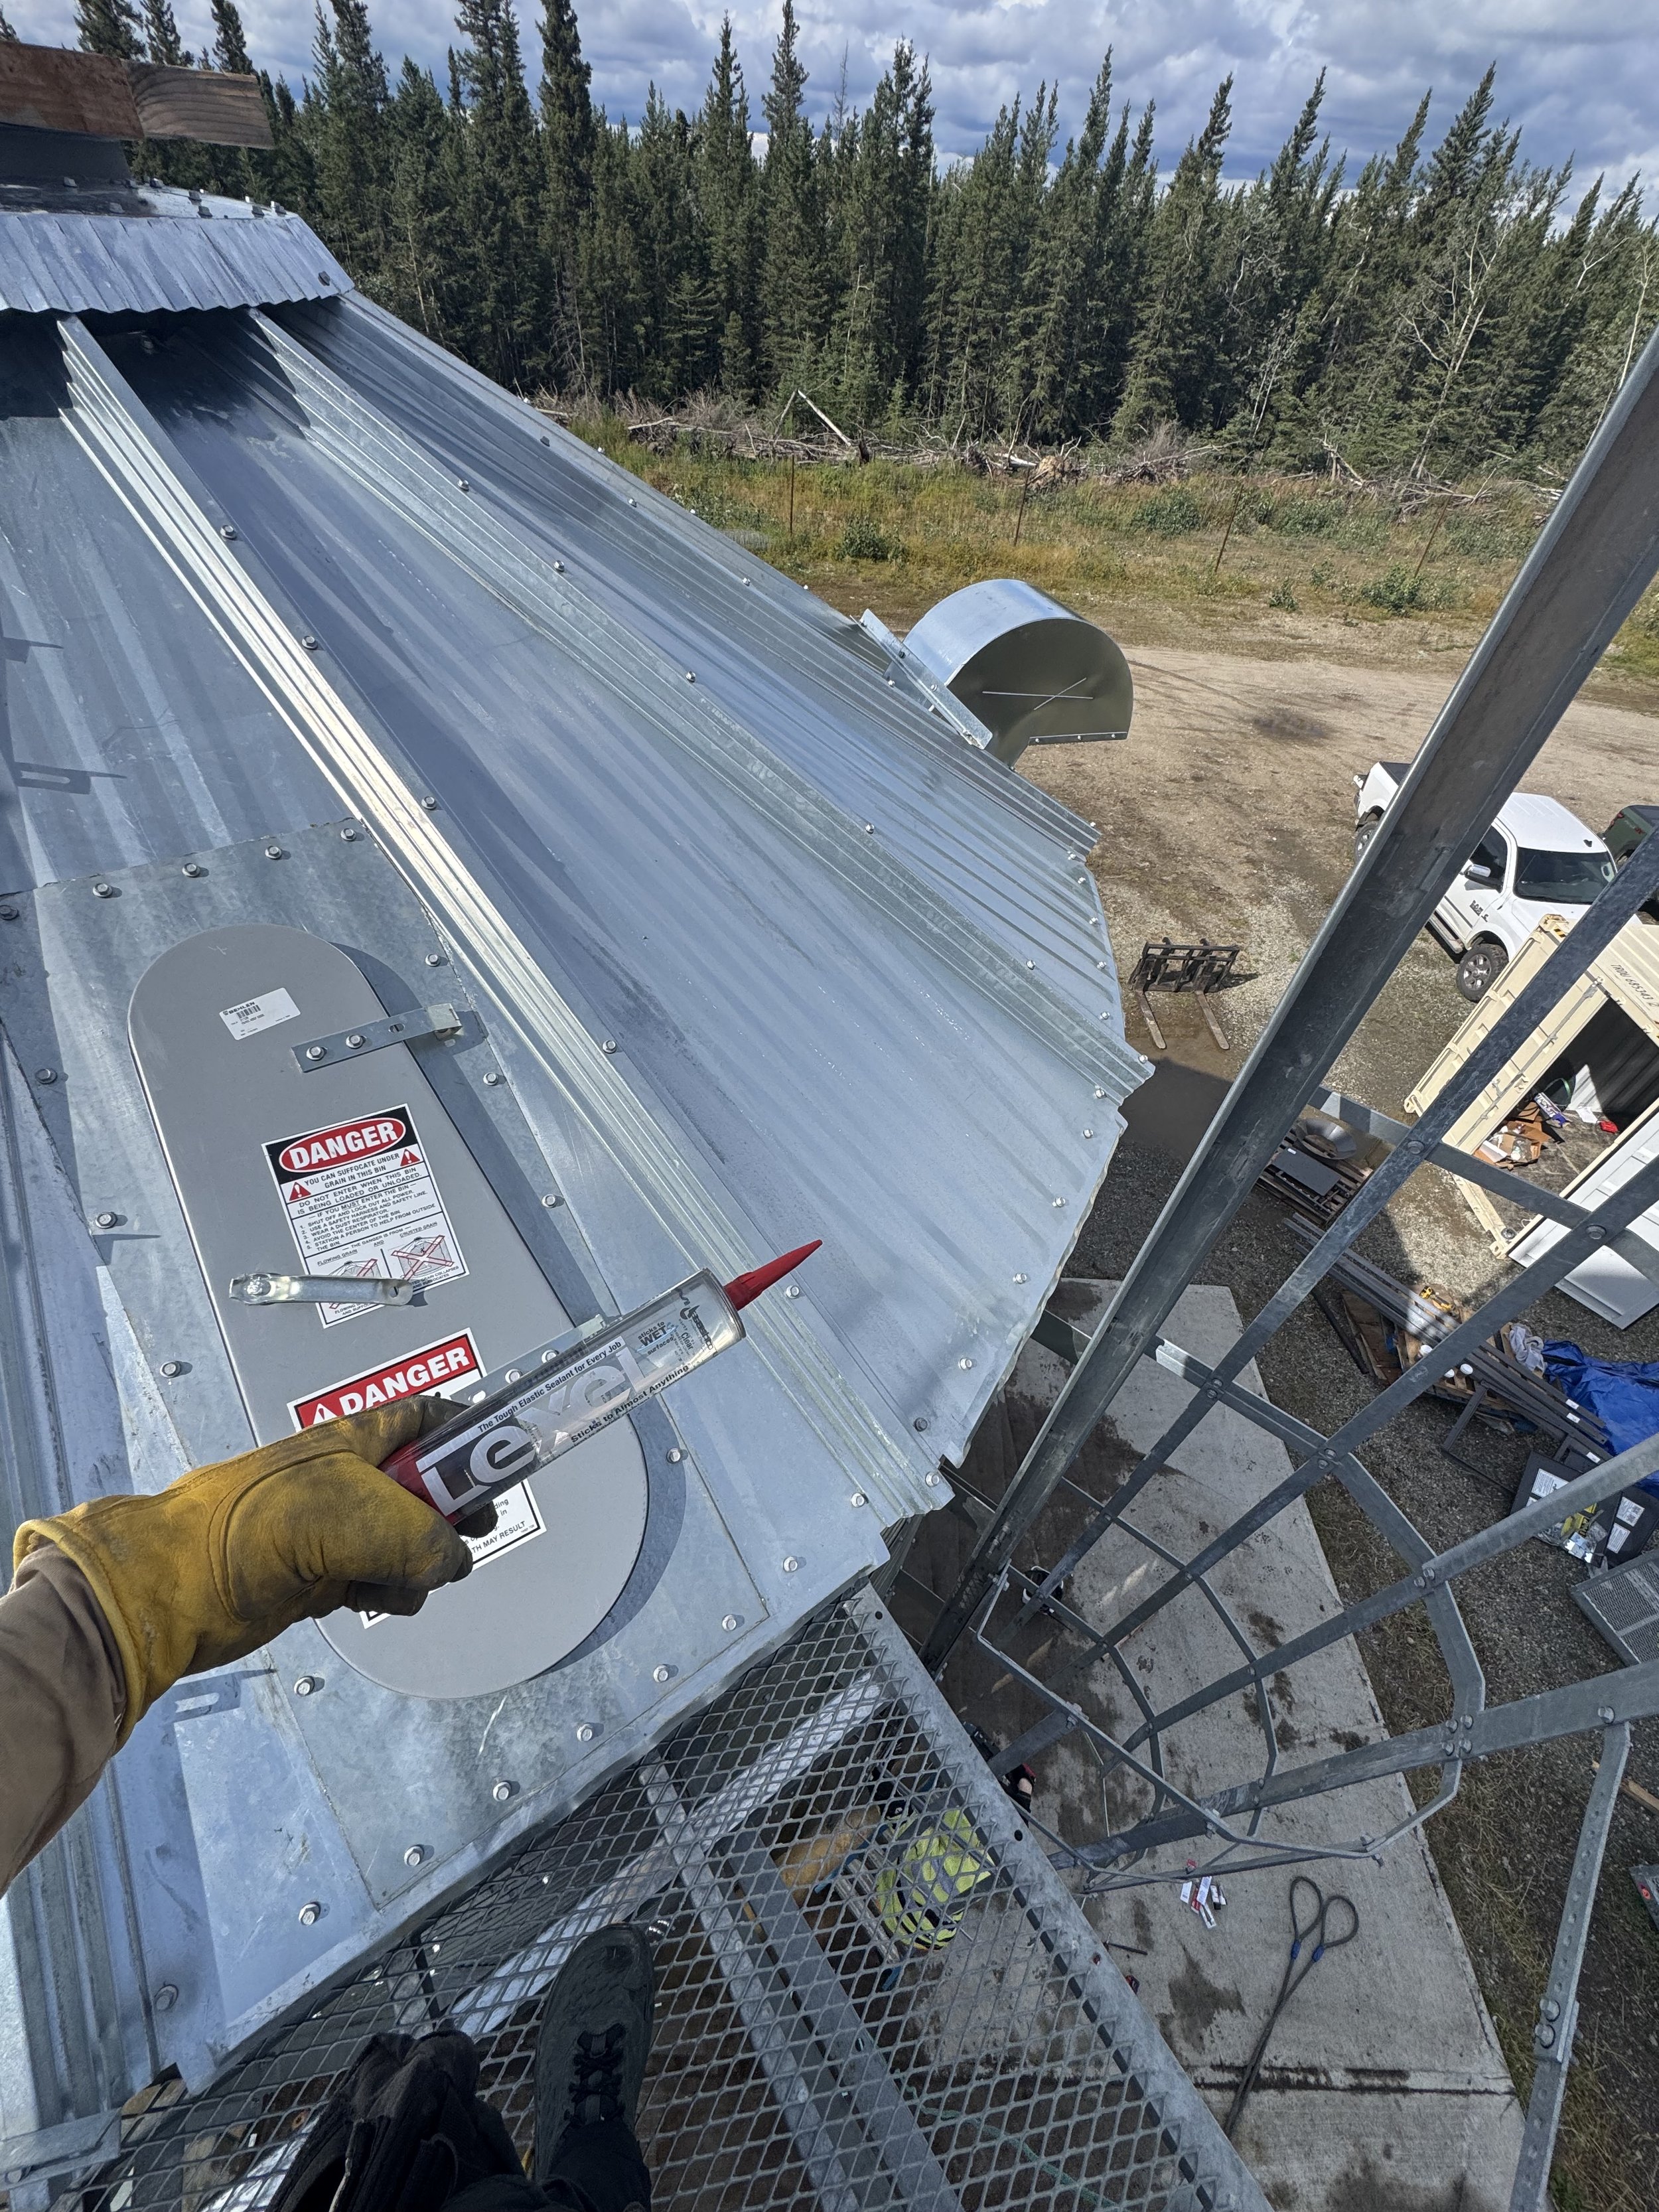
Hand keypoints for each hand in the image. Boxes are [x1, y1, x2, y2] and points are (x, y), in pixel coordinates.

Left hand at [13, 1398, 475, 1743]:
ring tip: (397, 1580)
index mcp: (357, 1439)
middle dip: (453, 1513)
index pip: (426, 1418)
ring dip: (417, 1567)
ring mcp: (334, 1530)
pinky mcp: (321, 1577)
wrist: (181, 1587)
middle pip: (427, 1486)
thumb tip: (453, 1563)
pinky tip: (365, 1601)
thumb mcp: (365, 1517)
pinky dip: (386, 1594)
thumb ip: (429, 1537)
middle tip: (472, 1531)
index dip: (465, 1432)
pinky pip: (380, 1582)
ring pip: (408, 1543)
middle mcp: (349, 1478)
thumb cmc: (262, 1527)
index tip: (499, 1458)